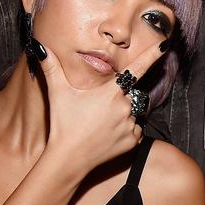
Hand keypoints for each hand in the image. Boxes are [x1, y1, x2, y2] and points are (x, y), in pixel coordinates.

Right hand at [36, 40, 165, 173]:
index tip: (165, 45)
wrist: (69, 159)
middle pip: (127, 95)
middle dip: (116, 99)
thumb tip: (39, 47)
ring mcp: (130, 125)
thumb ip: (51, 68)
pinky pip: (135, 129)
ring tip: (99, 125)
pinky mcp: (133, 141)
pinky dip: (125, 130)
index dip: (151, 56)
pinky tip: (108, 135)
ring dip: (121, 115)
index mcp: (110, 92)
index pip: (136, 68)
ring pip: (131, 113)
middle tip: (96, 111)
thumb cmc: (63, 123)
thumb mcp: (57, 93)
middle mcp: (124, 106)